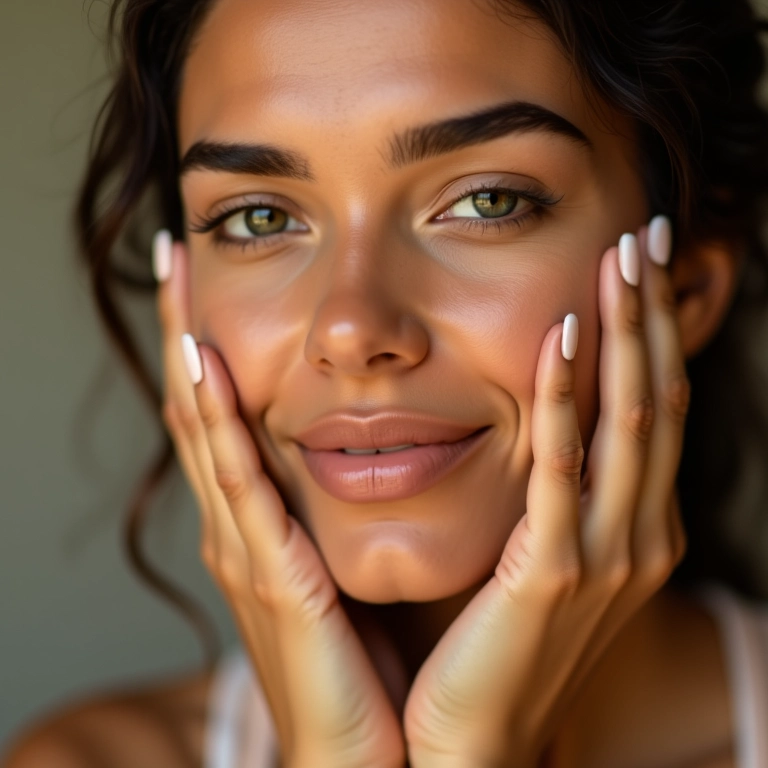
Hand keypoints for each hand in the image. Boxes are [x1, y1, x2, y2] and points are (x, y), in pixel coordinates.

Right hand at [154, 234, 404, 767]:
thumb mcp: (349, 564)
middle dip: (182, 331)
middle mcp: (239, 528)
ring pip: (204, 433)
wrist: (378, 754)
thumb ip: (346, 509)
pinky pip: (240, 485)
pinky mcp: (271, 579)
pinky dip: (217, 423)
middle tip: (173, 254)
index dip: (205, 347)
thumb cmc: (374, 658)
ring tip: (177, 278)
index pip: (224, 416)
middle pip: (199, 410)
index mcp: (260, 523)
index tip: (204, 278)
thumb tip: (378, 445)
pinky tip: (205, 364)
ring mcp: (245, 551)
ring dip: (186, 352)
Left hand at [402, 218, 688, 767]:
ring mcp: (604, 558)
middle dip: (653, 316)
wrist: (474, 744)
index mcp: (635, 529)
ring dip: (626, 337)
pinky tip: (563, 336)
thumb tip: (552, 422)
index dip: (655, 335)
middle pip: (658, 400)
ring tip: (620, 261)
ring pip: (630, 423)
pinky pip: (563, 471)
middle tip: (646, 236)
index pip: (656, 409)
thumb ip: (557, 493)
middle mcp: (638, 537)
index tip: (640, 267)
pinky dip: (566, 401)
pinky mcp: (551, 577)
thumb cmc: (498, 643)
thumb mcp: (543, 557)